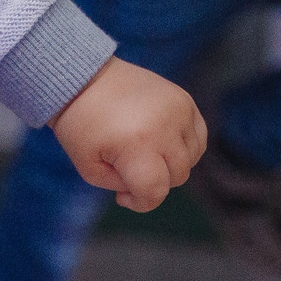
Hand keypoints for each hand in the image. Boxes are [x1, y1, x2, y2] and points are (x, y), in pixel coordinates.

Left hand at [50, 57, 206, 210]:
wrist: (84, 78)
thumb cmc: (81, 125)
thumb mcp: (88, 167)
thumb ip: (121, 186)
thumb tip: (147, 190)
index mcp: (135, 145)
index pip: (155, 191)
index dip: (141, 203)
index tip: (123, 197)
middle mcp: (163, 127)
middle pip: (177, 176)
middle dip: (154, 181)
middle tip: (128, 169)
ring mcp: (177, 111)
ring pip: (191, 159)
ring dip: (171, 163)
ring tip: (143, 151)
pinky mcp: (184, 100)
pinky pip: (198, 136)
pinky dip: (184, 145)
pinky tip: (161, 141)